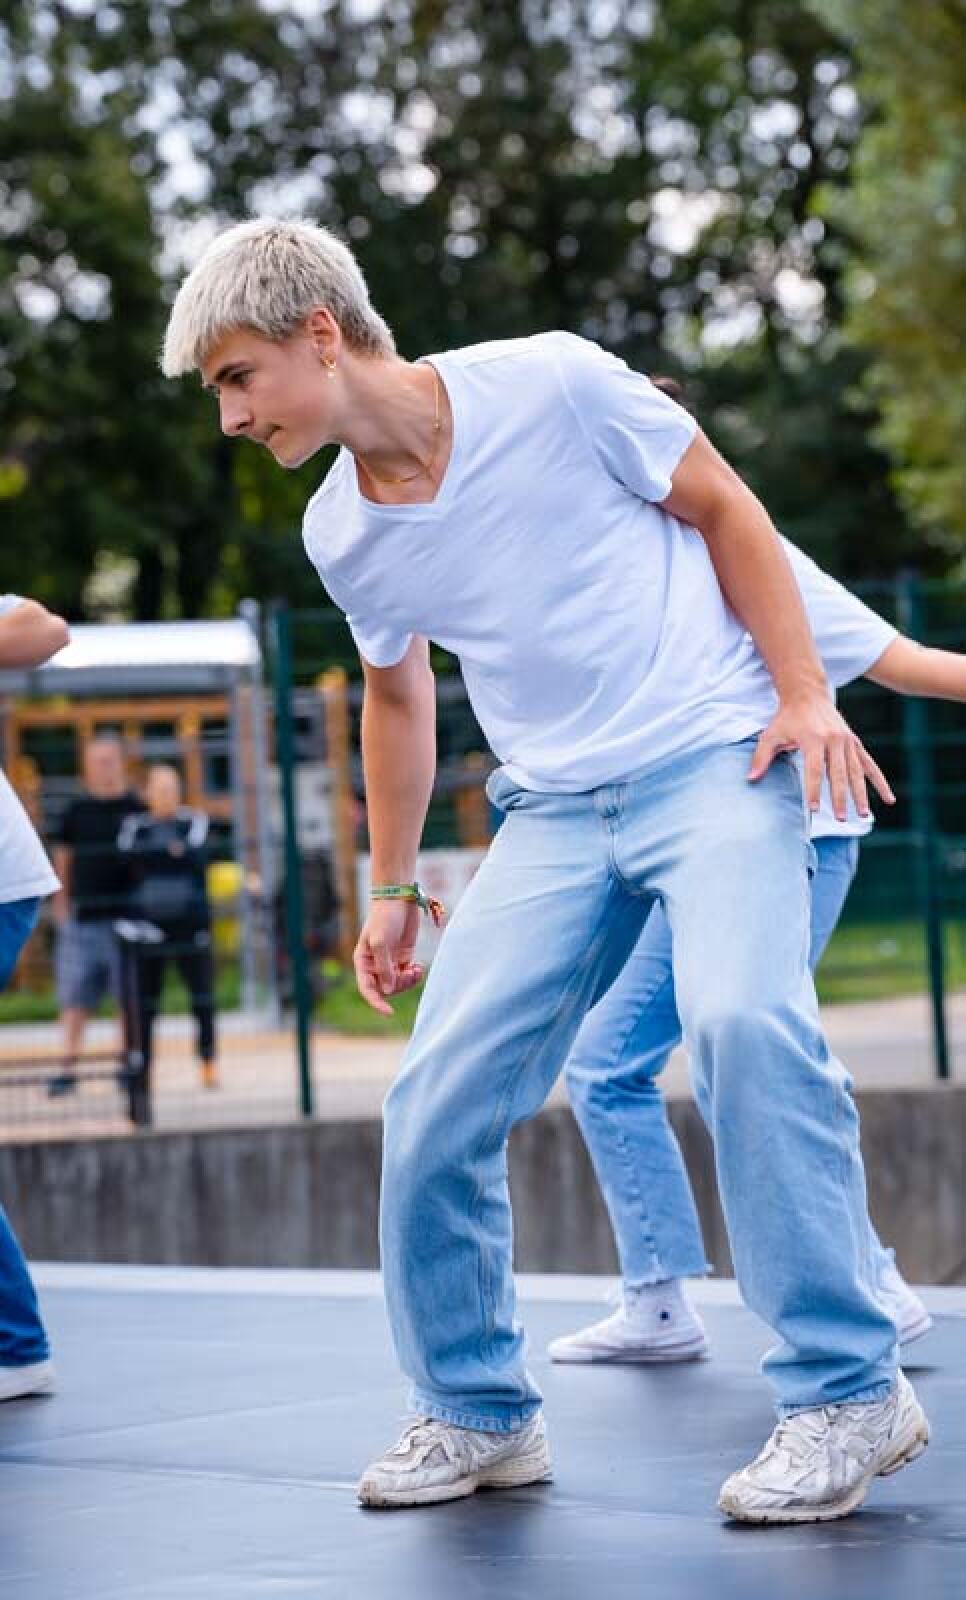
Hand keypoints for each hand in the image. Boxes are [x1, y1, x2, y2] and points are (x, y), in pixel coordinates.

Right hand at [353, 898, 424, 1015]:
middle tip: (410, 972)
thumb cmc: (384, 917)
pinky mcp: (403, 957)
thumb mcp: (381, 941)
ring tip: (416, 969)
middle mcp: (375, 965)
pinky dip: (414, 975)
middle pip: (385, 989)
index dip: (376, 1003)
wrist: (398, 898)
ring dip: (408, 981)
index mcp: (363, 962)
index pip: (367, 989)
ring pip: (398, 984)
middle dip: (399, 986)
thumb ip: (384, 966)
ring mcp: (389, 961)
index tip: (389, 1012)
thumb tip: (387, 990)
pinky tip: (418, 967)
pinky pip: (407, 975)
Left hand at [748, 692, 894, 819]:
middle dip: (840, 798)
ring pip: (856, 772)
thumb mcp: (770, 735)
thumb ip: (761, 758)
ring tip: (863, 815)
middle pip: (838, 774)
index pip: (814, 770)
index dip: (814, 790)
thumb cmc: (786, 718)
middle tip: (841, 819)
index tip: (814, 808)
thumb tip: (750, 780)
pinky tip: (889, 799)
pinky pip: (869, 765)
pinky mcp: (854, 742)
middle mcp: (833, 739)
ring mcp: (847, 741)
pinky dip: (879, 782)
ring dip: (860, 794)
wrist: (807, 694)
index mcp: (813, 739)